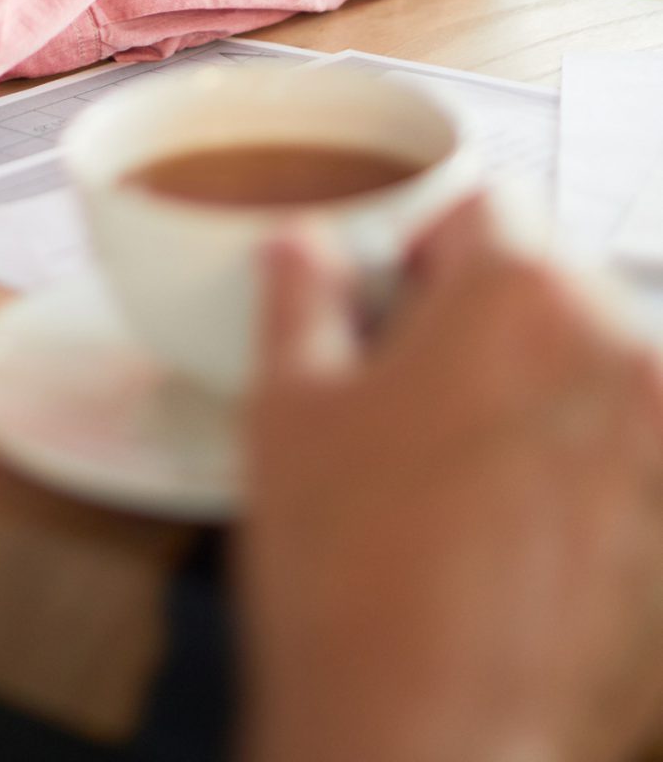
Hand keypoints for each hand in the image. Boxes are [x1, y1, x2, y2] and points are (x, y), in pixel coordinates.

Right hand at [242, 199, 662, 761]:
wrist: (426, 749)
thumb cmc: (355, 582)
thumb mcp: (287, 406)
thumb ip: (300, 291)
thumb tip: (306, 247)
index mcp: (524, 295)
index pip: (484, 205)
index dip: (418, 247)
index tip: (384, 305)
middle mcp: (620, 355)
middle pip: (550, 285)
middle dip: (481, 320)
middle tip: (403, 396)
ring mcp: (660, 451)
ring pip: (589, 372)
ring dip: (532, 394)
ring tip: (450, 475)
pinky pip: (619, 462)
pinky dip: (572, 476)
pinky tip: (498, 536)